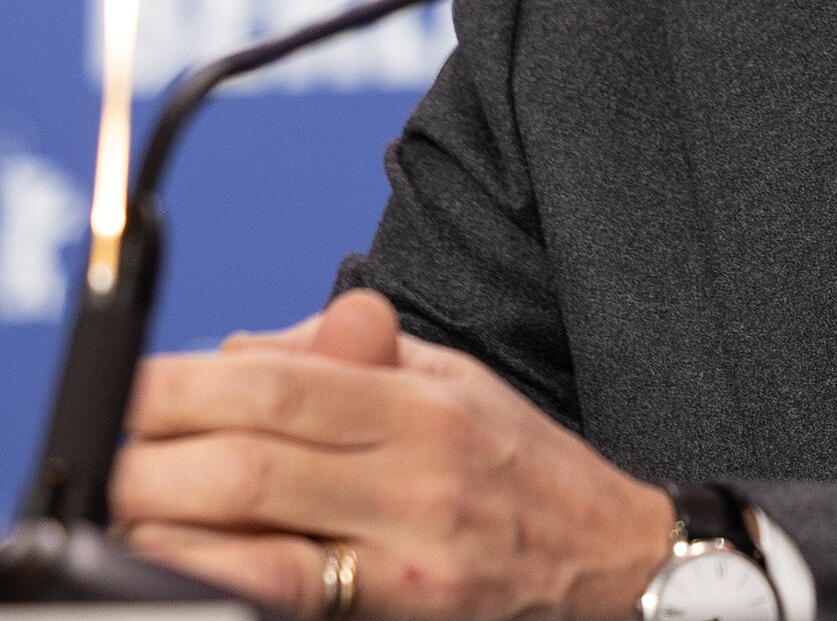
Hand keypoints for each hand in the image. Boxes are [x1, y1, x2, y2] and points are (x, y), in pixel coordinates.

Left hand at [111, 290, 676, 618]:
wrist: (610, 559)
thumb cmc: (527, 466)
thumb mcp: (459, 381)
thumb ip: (357, 358)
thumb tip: (244, 351)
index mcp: (426, 406)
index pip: (285, 386)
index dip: (192, 385)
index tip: (139, 386)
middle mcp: (417, 479)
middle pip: (256, 462)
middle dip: (160, 457)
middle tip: (115, 452)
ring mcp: (407, 563)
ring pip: (260, 546)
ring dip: (174, 529)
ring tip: (132, 509)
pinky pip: (291, 604)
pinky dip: (227, 586)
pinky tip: (188, 569)